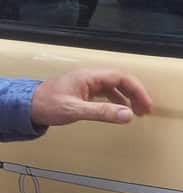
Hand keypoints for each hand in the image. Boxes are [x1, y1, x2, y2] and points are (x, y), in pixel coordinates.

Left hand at [30, 68, 152, 127]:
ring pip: (115, 87)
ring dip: (128, 98)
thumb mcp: (76, 110)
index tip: (146, 105)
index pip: (121, 78)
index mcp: (90, 77)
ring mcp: (87, 84)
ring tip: (136, 113)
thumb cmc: (48, 105)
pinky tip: (120, 111)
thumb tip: (128, 115)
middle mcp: (91, 77)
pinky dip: (117, 101)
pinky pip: (107, 93)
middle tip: (145, 111)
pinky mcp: (84, 91)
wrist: (26, 107)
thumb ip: (103, 112)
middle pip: (121, 81)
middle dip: (135, 95)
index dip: (137, 90)